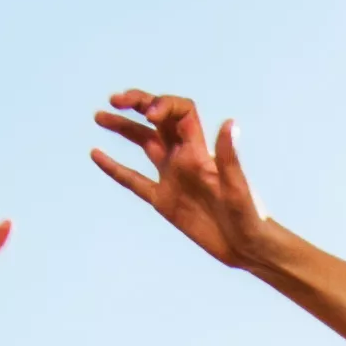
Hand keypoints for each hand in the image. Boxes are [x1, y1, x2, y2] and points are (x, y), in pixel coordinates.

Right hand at [91, 92, 268, 268]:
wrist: (246, 247)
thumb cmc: (249, 216)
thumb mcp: (238, 187)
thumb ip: (229, 157)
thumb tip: (230, 123)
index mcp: (201, 151)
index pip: (180, 112)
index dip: (163, 105)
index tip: (148, 115)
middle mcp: (184, 158)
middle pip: (158, 121)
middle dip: (138, 104)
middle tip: (115, 99)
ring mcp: (172, 178)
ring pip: (143, 143)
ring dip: (123, 128)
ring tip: (99, 116)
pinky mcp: (163, 201)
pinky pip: (134, 180)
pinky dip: (115, 168)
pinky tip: (96, 154)